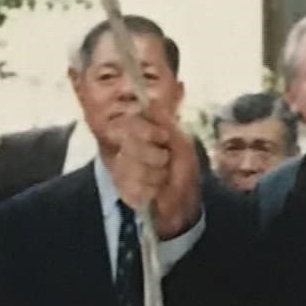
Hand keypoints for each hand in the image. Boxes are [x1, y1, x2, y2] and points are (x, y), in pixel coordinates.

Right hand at [111, 109, 201, 237]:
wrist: (185, 203)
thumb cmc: (184, 170)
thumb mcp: (182, 143)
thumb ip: (165, 123)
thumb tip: (150, 102)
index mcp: (140, 133)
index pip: (129, 124)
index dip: (145, 132)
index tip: (163, 138)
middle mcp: (126, 148)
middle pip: (130, 147)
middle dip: (155, 158)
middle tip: (166, 163)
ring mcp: (121, 170)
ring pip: (131, 169)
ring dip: (155, 176)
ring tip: (163, 179)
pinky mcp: (121, 189)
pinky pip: (131, 187)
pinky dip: (149, 191)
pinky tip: (155, 192)